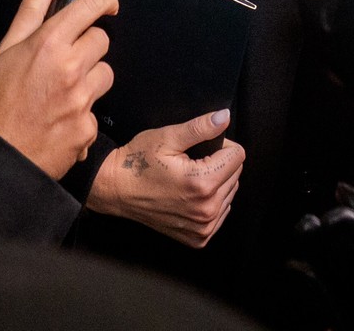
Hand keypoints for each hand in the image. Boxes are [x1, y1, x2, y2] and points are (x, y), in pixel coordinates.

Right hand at [0, 0, 116, 180]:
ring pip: (104, 75)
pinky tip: (58, 121)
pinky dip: (82, 115)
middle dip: (88, 46)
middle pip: (102, 41)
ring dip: (90, 80)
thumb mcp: (4, 51)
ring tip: (61, 93)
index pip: (92, 6)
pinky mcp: (88, 129)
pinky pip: (95, 112)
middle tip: (65, 61)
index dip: (105, 0)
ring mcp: (82, 100)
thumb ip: (31, 13)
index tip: (107, 4)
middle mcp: (71, 68)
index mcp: (49, 44)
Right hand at [86, 110, 246, 247]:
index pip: (238, 156)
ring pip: (230, 193)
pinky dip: (211, 201)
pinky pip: (220, 212)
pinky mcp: (198, 237)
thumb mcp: (168, 137)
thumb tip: (224, 117)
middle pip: (236, 175)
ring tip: (189, 178)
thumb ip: (201, 127)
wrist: (116, 190)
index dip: (221, 145)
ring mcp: (202, 227)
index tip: (201, 147)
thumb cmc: (138, 162)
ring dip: (217, 183)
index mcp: (201, 183)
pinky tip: (191, 195)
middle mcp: (206, 209)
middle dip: (219, 163)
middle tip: (191, 162)